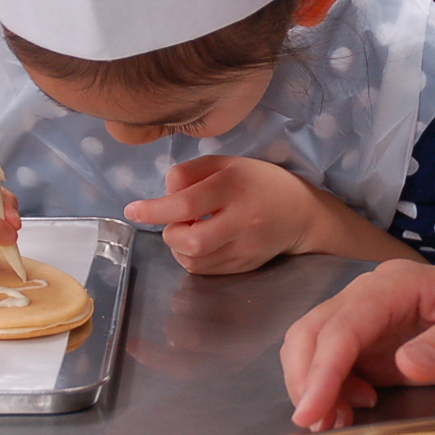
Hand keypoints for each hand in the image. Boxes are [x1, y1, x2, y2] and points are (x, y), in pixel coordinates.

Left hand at [124, 155, 317, 274]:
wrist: (302, 213)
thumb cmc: (258, 182)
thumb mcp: (226, 163)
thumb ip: (191, 172)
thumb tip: (164, 193)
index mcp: (234, 186)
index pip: (186, 202)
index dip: (154, 209)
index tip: (132, 210)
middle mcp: (241, 219)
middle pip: (190, 240)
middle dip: (171, 234)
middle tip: (175, 222)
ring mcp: (245, 247)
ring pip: (194, 261)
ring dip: (179, 248)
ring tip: (189, 231)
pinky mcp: (245, 266)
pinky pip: (205, 271)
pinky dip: (193, 259)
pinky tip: (202, 243)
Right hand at [282, 259, 434, 430]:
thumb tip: (405, 364)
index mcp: (397, 285)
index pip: (343, 326)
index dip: (322, 369)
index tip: (312, 410)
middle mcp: (373, 296)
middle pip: (312, 332)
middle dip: (305, 378)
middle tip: (318, 423)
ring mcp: (370, 319)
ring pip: (314, 346)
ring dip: (312, 385)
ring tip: (333, 420)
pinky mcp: (373, 343)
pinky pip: (333, 363)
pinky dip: (328, 389)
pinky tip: (351, 408)